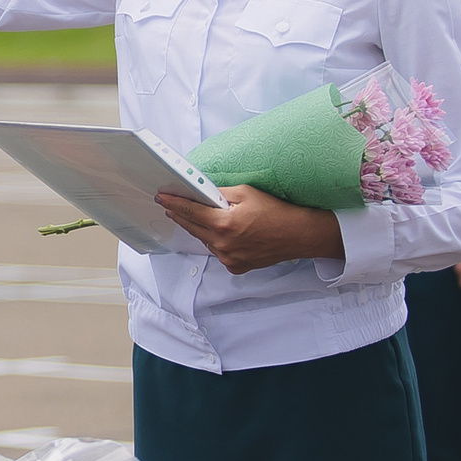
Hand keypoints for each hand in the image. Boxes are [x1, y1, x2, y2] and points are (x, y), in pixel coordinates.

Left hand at [159, 185, 342, 274]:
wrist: (298, 235)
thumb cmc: (276, 211)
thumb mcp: (246, 193)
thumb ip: (219, 194)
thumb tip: (201, 193)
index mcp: (224, 224)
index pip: (190, 212)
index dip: (174, 203)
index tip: (162, 198)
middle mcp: (223, 244)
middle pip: (193, 228)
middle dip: (182, 215)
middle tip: (171, 205)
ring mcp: (229, 258)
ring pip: (206, 241)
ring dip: (201, 229)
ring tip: (200, 217)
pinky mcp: (236, 267)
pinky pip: (219, 252)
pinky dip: (218, 242)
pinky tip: (224, 233)